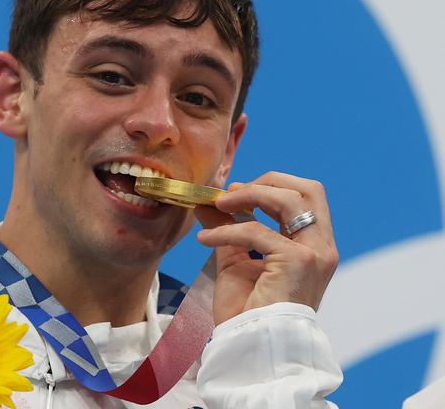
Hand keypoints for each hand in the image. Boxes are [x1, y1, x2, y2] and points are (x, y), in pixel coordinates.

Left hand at [195, 171, 338, 324]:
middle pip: (307, 189)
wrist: (250, 345)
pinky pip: (256, 230)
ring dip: (247, 196)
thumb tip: (207, 202)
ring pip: (287, 200)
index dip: (271, 186)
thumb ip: (228, 228)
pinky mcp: (298, 261)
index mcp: (314, 247)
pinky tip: (205, 240)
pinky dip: (226, 230)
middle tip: (231, 192)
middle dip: (266, 182)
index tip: (236, 193)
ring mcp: (314, 254)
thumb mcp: (235, 260)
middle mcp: (322, 248)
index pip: (306, 197)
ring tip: (216, 205)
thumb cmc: (248, 311)